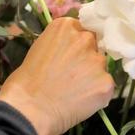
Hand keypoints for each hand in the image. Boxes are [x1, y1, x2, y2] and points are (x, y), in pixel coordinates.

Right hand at [0, 18, 113, 134]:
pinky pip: (105, 86)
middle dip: (87, 59)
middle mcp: (85, 39)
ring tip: (75, 91)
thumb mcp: (40, 49)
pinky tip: (81, 101)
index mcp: (66, 26)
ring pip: (101, 67)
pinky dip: (97, 93)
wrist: (31, 107)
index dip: (77, 46)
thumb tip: (70, 53)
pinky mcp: (107, 82)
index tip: (70, 57)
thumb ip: (61, 45)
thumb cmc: (27, 81)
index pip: (82, 31)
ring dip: (93, 76)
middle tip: (73, 75)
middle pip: (94, 46)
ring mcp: (99, 61)